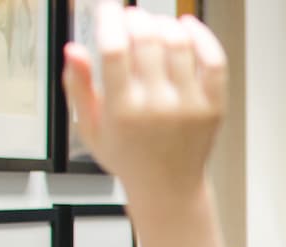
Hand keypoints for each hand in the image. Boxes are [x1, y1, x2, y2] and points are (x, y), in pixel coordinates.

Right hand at [61, 5, 228, 246]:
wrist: (169, 189)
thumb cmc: (128, 157)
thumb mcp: (91, 129)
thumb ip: (78, 88)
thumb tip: (72, 48)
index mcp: (122, 112)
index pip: (114, 49)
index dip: (109, 18)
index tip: (107, 6)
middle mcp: (157, 108)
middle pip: (147, 40)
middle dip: (135, 18)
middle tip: (130, 17)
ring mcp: (189, 107)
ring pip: (178, 43)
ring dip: (163, 24)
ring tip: (154, 25)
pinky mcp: (213, 107)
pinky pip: (213, 60)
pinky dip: (201, 36)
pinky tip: (187, 26)